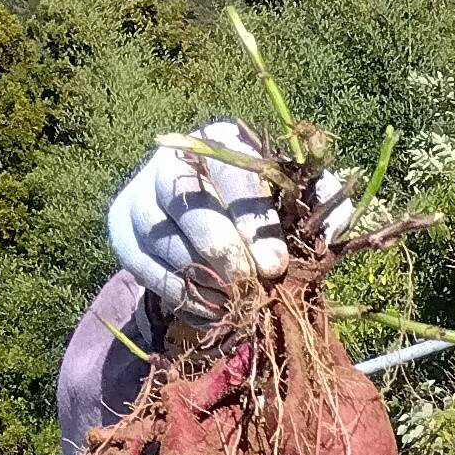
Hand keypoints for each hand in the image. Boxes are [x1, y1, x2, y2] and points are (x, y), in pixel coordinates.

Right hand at [104, 121, 365, 320]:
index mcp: (221, 141)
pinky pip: (141, 266)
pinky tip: (209, 312)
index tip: (276, 267)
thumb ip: (320, 205)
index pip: (234, 177)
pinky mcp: (121, 229)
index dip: (255, 224)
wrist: (209, 222)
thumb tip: (333, 226)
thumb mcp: (297, 201)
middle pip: (188, 204)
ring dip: (199, 279)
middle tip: (250, 288)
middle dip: (223, 252)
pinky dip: (176, 294)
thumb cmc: (264, 210)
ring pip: (161, 238)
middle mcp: (172, 160)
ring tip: (234, 307)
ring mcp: (140, 193)